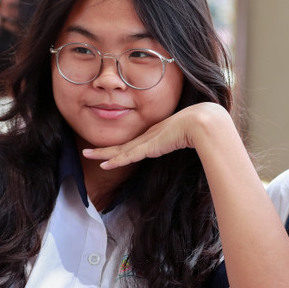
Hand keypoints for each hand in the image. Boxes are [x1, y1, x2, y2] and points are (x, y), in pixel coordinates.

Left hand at [81, 102, 230, 169]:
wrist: (202, 122)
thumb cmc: (200, 127)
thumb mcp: (189, 136)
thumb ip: (185, 142)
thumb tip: (192, 145)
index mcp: (156, 134)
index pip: (133, 144)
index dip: (119, 148)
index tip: (109, 151)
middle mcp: (148, 136)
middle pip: (121, 146)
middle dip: (103, 149)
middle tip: (87, 151)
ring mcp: (147, 141)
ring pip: (119, 150)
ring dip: (102, 154)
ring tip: (86, 154)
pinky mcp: (148, 147)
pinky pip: (127, 156)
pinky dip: (115, 161)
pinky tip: (103, 165)